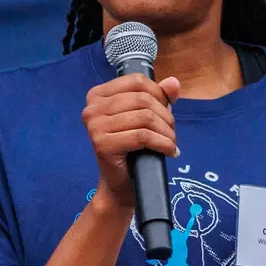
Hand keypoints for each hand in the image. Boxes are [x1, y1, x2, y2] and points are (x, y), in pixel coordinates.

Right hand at [82, 74, 180, 210]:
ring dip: (166, 132)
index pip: (136, 81)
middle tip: (171, 133)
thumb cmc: (132, 150)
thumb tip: (173, 83)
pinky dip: (162, 143)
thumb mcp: (145, 118)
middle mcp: (92, 108)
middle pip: (143, 99)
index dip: (159, 94)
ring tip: (170, 143)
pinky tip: (168, 151)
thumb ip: (158, 98)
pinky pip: (143, 136)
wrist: (120, 183)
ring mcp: (95, 126)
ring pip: (145, 117)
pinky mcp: (103, 144)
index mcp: (97, 95)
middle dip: (165, 116)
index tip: (166, 112)